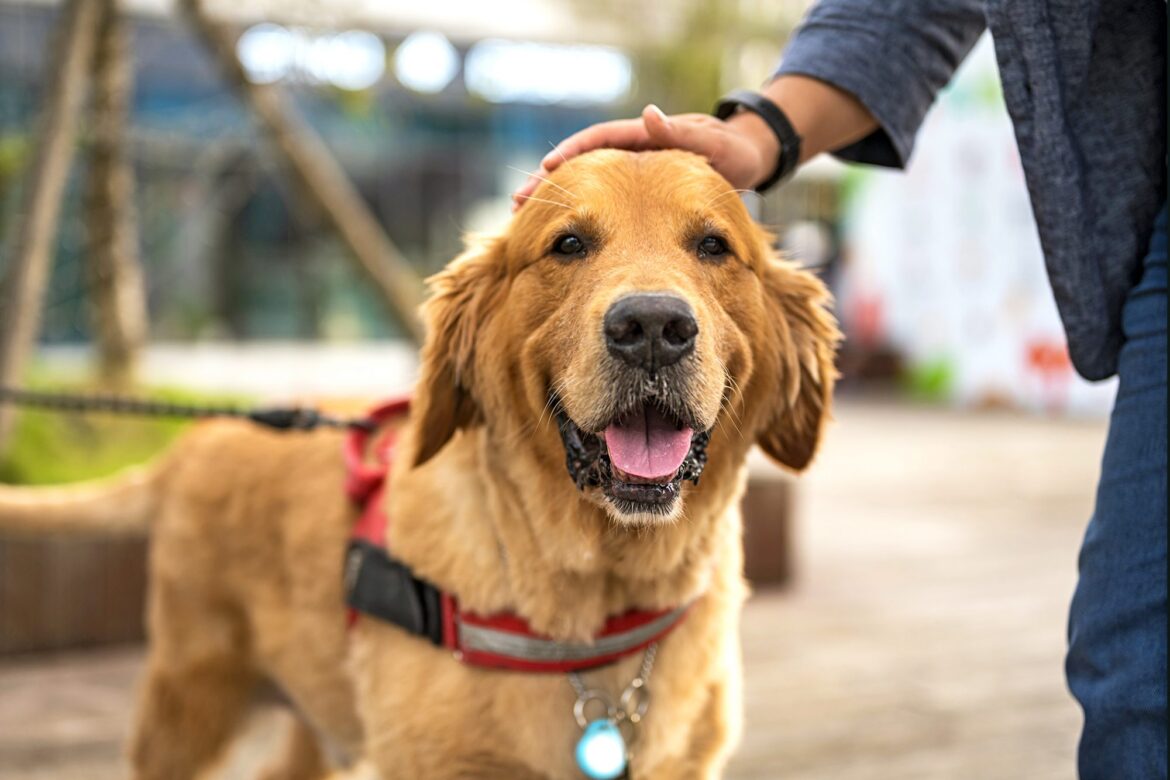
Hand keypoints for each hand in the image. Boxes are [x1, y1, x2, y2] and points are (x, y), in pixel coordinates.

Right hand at [512, 103, 779, 209]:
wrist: (746, 163)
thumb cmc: (733, 152)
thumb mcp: (714, 143)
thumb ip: (683, 134)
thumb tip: (649, 114)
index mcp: (644, 136)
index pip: (598, 139)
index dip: (571, 153)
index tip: (548, 166)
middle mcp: (631, 152)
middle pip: (580, 163)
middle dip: (548, 180)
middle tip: (518, 200)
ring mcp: (630, 173)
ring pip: (584, 186)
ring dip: (554, 200)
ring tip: (523, 217)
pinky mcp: (635, 194)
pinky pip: (598, 202)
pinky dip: (575, 214)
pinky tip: (557, 234)